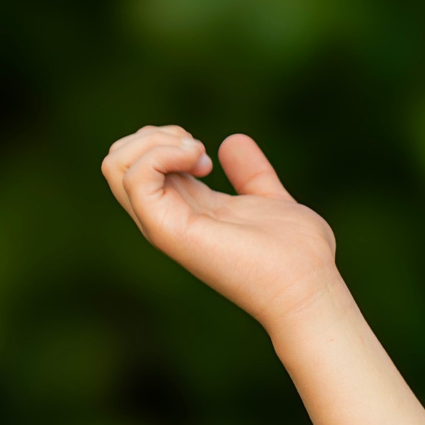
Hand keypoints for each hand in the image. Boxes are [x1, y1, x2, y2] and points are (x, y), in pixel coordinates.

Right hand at [101, 127, 340, 329]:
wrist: (308, 287)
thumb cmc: (298, 254)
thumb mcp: (271, 198)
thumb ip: (251, 173)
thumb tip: (232, 140)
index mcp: (187, 209)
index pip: (141, 166)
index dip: (165, 143)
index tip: (208, 156)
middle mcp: (168, 217)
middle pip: (118, 162)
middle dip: (153, 137)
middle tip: (198, 151)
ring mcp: (165, 225)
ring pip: (115, 166)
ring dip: (156, 142)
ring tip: (198, 154)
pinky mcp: (169, 230)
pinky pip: (134, 178)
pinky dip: (161, 154)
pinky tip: (199, 161)